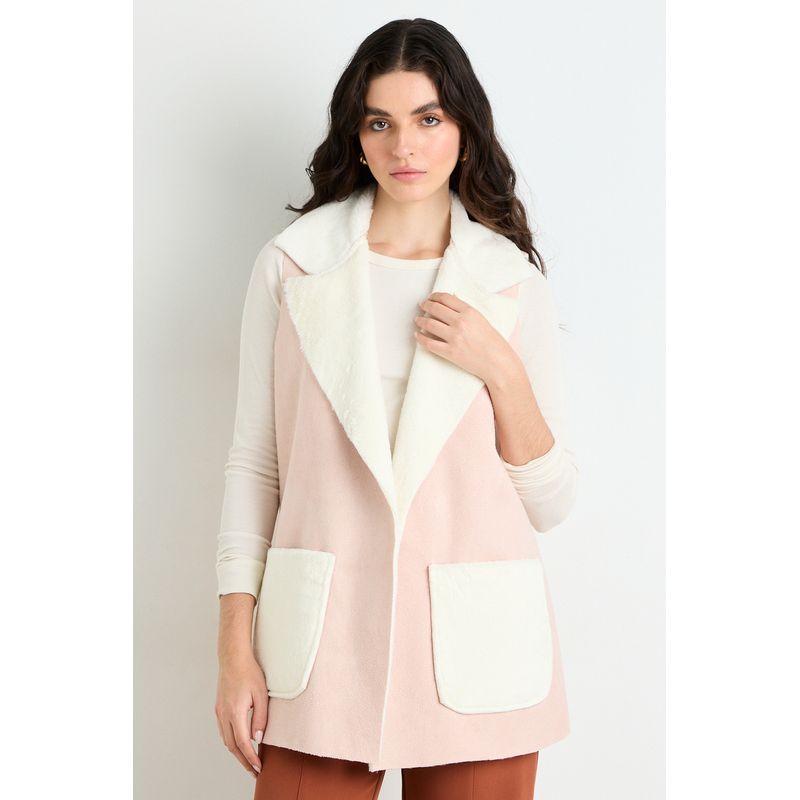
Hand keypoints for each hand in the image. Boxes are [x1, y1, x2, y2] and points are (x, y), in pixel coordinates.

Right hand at [215, 652, 268, 777]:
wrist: (233, 657)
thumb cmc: (249, 672)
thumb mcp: (261, 694)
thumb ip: (261, 717)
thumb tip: (258, 737)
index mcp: (235, 712)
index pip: (242, 743)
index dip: (250, 758)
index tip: (258, 767)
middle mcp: (224, 714)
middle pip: (232, 746)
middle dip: (243, 760)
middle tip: (254, 770)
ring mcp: (219, 712)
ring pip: (226, 739)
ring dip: (237, 752)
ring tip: (249, 760)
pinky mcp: (219, 708)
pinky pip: (223, 730)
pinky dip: (231, 741)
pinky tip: (240, 743)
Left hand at [414, 292, 514, 383]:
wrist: (498, 362)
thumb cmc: (493, 342)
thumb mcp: (482, 320)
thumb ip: (466, 311)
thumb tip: (452, 301)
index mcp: (470, 312)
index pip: (446, 299)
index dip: (435, 297)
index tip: (430, 298)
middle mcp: (460, 322)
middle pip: (435, 309)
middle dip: (426, 306)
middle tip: (422, 306)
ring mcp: (454, 337)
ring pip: (430, 324)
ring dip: (421, 321)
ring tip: (418, 320)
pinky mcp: (450, 352)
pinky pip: (429, 343)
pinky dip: (421, 338)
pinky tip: (418, 335)